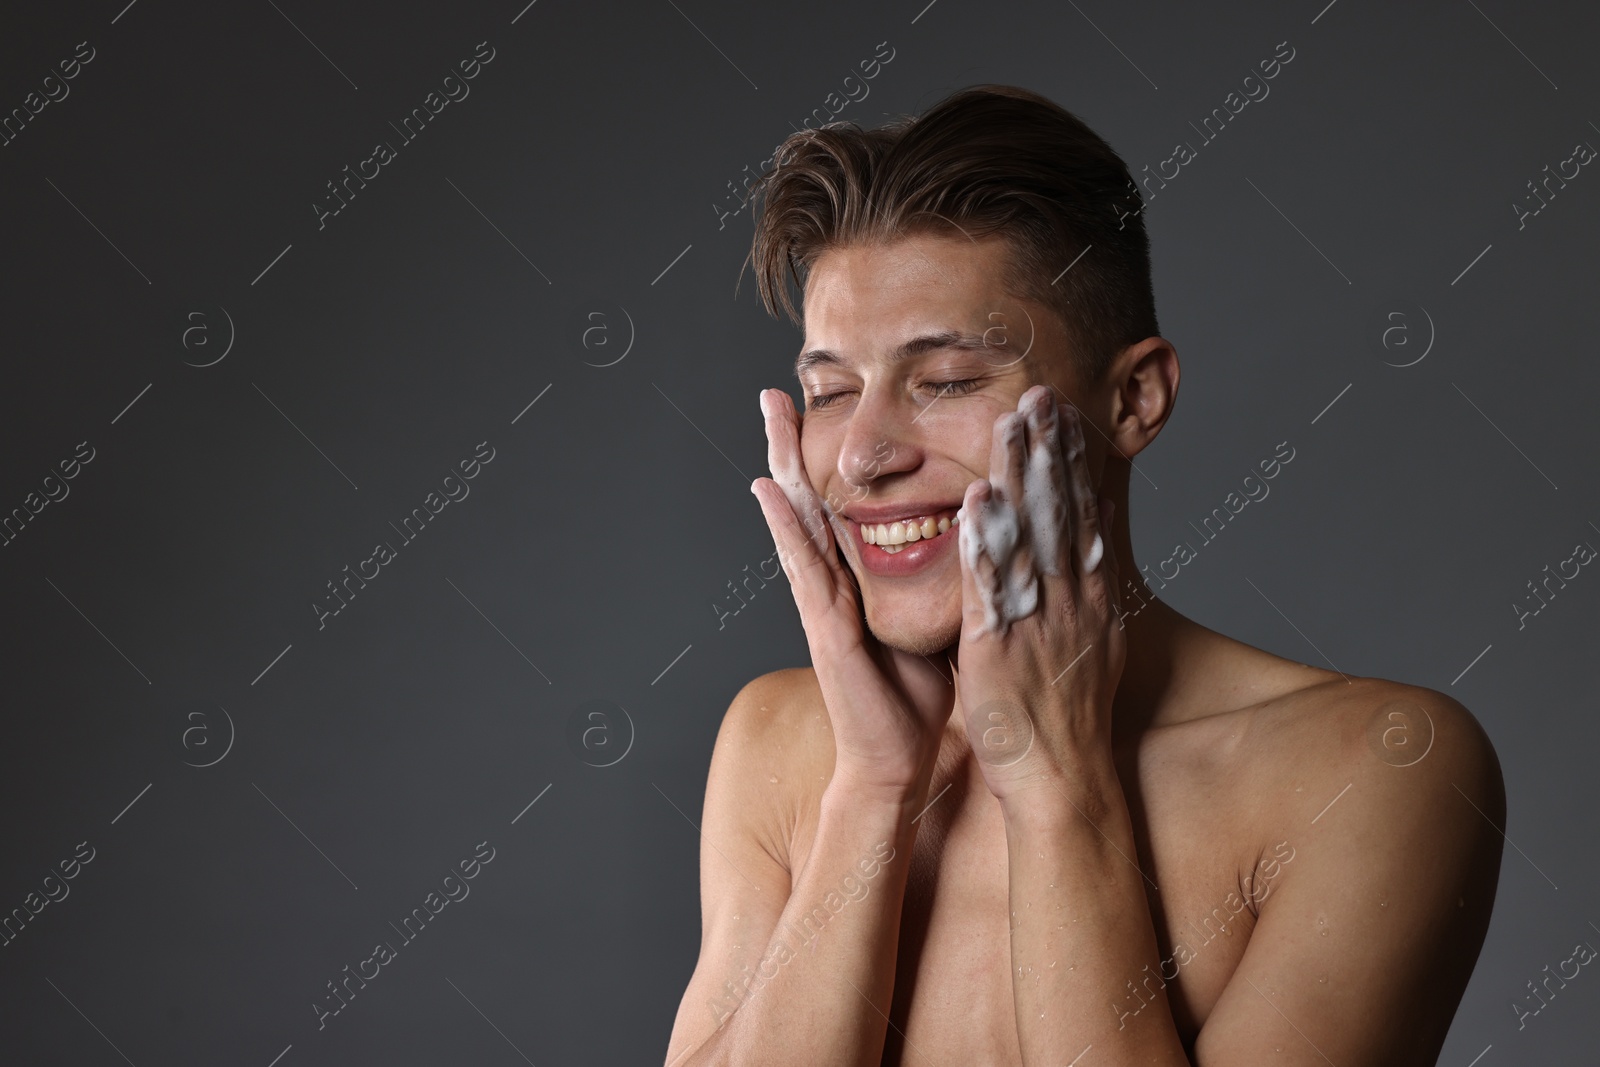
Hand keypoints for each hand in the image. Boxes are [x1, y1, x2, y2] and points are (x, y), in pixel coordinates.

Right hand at [750, 388, 952, 795]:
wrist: (898, 760)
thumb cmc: (915, 695)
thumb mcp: (931, 621)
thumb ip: (938, 580)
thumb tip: (975, 536)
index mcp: (859, 578)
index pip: (842, 503)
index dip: (829, 456)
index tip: (822, 403)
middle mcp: (834, 582)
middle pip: (809, 499)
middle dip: (792, 445)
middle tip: (775, 389)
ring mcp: (822, 603)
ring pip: (798, 520)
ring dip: (780, 466)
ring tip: (768, 416)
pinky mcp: (824, 628)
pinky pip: (802, 569)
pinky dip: (783, 528)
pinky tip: (769, 492)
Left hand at [954, 385, 1125, 802]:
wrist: (1061, 780)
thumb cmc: (1063, 718)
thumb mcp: (1087, 642)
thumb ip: (1085, 587)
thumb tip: (1093, 531)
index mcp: (1087, 599)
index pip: (1082, 516)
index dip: (1072, 463)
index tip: (1063, 415)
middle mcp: (1070, 600)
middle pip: (1063, 511)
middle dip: (1052, 450)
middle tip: (1041, 393)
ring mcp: (1038, 620)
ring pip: (1031, 533)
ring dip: (1021, 474)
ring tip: (1013, 421)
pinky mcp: (1000, 645)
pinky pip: (993, 583)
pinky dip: (986, 538)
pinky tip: (977, 496)